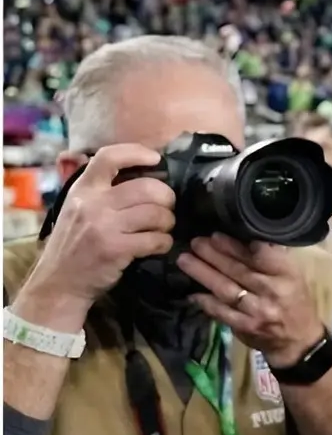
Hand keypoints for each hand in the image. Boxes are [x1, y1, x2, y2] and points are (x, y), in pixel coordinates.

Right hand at [15, 145, 176, 325]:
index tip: (156, 159)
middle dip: (167, 199)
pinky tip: (157, 245)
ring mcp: (104, 226)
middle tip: (165, 209)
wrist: (60, 281)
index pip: (109, 157)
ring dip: (168, 222)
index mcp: (83, 188)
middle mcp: (93, 203)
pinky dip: (164, 243)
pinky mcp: (116, 249)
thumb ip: (98, 188)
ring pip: (157, 213)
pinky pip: (157, 239)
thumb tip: (133, 167)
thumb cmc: (74, 242)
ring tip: (162, 228)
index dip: (137, 153)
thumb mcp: (76, 207)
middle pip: (148, 188)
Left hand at [177, 237, 326, 365]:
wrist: (299, 341)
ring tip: (185, 260)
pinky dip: (207, 302)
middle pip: (239, 270)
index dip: (236, 246)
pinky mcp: (247, 327)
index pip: (261, 256)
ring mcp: (259, 311)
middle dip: (214, 254)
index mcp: (288, 275)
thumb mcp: (293, 277)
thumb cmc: (295, 302)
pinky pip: (222, 312)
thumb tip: (243, 239)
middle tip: (195, 243)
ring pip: (226, 289)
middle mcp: (273, 291)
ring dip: (203, 273)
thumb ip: (271, 260)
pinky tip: (193, 293)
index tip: (217, 236)